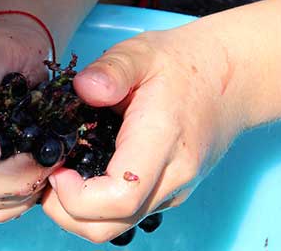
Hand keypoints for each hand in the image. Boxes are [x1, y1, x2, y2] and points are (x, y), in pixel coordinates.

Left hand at [41, 28, 245, 242]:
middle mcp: (172, 177)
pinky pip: (127, 215)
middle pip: (110, 227)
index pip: (119, 197)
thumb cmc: (183, 64)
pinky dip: (96, 206)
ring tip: (62, 172)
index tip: (56, 168)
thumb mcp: (142, 52)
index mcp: (162, 142)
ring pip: (116, 227)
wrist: (232, 78)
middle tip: (48, 174)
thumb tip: (83, 88)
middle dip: (65, 212)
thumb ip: (112, 69)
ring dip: (77, 212)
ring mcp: (173, 190)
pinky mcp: (169, 193)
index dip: (75, 196)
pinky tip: (85, 173)